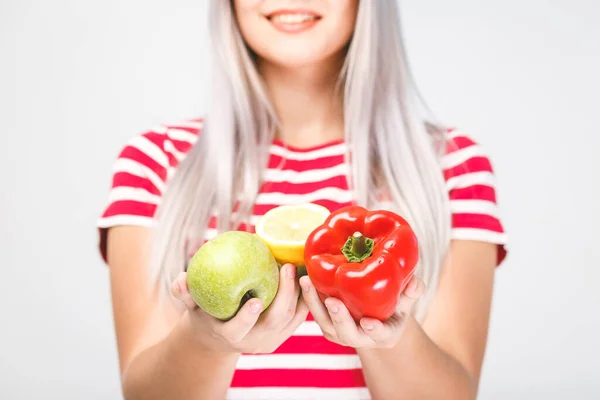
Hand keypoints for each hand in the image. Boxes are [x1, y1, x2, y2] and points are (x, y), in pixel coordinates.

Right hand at [171, 263, 307, 353]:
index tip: (255, 300)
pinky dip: (305, 297)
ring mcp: (272, 340)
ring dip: (299, 293)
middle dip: (283, 295)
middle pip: (273, 322)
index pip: (238, 330)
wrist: (221, 333)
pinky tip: (307, 274)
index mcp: (230, 335)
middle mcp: (254, 342)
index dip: (246, 318)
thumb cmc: (205, 312)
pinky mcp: (284, 334)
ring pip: (291, 318)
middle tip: (286, 267)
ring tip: (300, 266)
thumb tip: (180, 279)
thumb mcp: (192, 304)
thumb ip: (184, 292)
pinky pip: (299, 315)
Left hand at [299, 275, 424, 348]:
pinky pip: (315, 312)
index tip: (368, 322)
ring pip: (325, 322)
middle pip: (347, 333)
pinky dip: (309, 298)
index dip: (374, 329)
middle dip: (339, 318)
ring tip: (307, 282)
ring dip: (314, 303)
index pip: (379, 335)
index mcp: (384, 335)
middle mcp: (360, 338)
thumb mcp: (405, 301)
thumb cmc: (394, 306)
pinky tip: (304, 278)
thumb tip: (416, 282)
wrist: (376, 314)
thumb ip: (411, 293)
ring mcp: (341, 333)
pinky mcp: (327, 324)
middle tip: (333, 302)